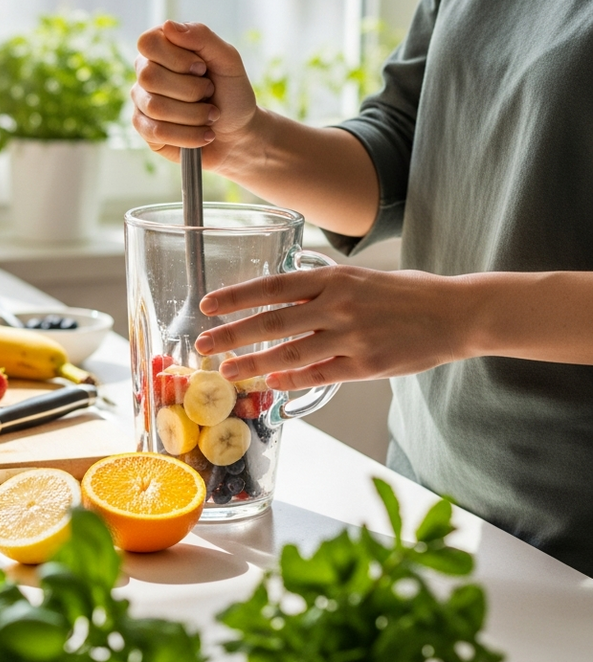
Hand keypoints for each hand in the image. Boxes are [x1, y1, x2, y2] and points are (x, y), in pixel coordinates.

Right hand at [132, 20, 259, 169]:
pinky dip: (188, 135)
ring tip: (211, 115)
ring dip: (194, 114)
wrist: (238, 132)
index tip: (201, 68)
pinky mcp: (145, 131)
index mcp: (162, 49)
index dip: (176, 58)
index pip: (148, 43)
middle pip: (149, 77)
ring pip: (155, 107)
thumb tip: (167, 26)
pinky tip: (204, 134)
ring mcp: (142, 103)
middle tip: (209, 92)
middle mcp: (146, 73)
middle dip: (190, 89)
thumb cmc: (231, 92)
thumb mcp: (227, 59)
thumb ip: (201, 37)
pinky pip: (157, 132)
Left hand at [195, 265, 469, 389]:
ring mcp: (351, 337)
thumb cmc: (409, 294)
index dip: (236, 296)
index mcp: (334, 278)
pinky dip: (289, 380)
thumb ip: (322, 290)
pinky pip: (317, 376)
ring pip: (289, 353)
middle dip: (231, 334)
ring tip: (227, 372)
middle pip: (271, 321)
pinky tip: (269, 383)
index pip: (273, 286)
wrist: (458, 312)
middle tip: (202, 344)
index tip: (208, 304)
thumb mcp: (361, 279)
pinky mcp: (365, 366)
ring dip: (252, 364)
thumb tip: (281, 302)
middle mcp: (338, 305)